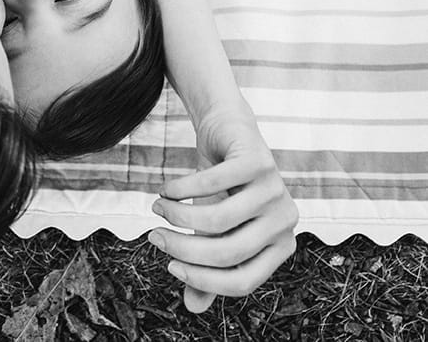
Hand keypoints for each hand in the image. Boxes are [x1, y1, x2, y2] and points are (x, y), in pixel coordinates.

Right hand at [148, 107, 297, 311]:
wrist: (228, 132)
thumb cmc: (222, 187)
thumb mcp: (213, 229)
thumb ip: (208, 266)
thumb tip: (193, 308)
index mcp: (280, 246)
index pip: (243, 281)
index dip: (202, 279)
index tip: (170, 266)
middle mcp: (285, 221)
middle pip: (228, 252)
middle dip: (181, 247)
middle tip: (154, 236)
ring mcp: (276, 190)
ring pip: (217, 219)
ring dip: (176, 215)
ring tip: (157, 208)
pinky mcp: (259, 161)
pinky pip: (211, 184)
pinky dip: (179, 188)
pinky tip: (165, 189)